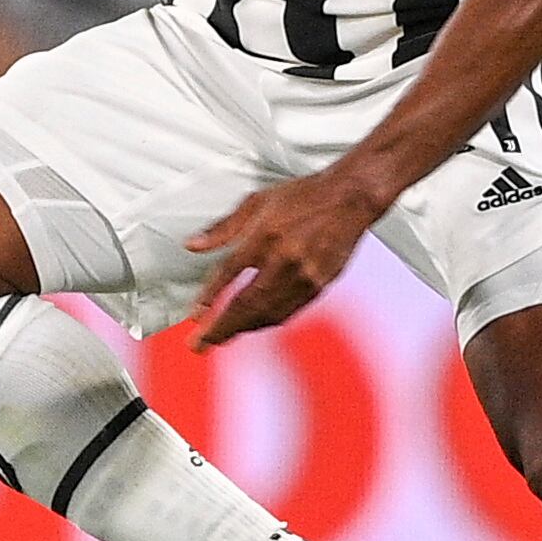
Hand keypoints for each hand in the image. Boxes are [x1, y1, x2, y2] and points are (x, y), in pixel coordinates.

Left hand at [181, 165, 389, 347]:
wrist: (349, 199)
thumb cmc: (303, 196)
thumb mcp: (255, 202)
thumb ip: (222, 228)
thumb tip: (192, 245)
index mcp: (264, 235)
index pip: (228, 274)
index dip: (208, 298)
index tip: (193, 316)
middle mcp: (284, 259)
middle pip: (246, 303)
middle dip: (220, 328)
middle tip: (199, 344)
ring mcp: (304, 275)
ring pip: (267, 313)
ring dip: (242, 329)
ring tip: (220, 337)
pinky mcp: (319, 285)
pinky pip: (288, 311)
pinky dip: (266, 321)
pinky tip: (252, 324)